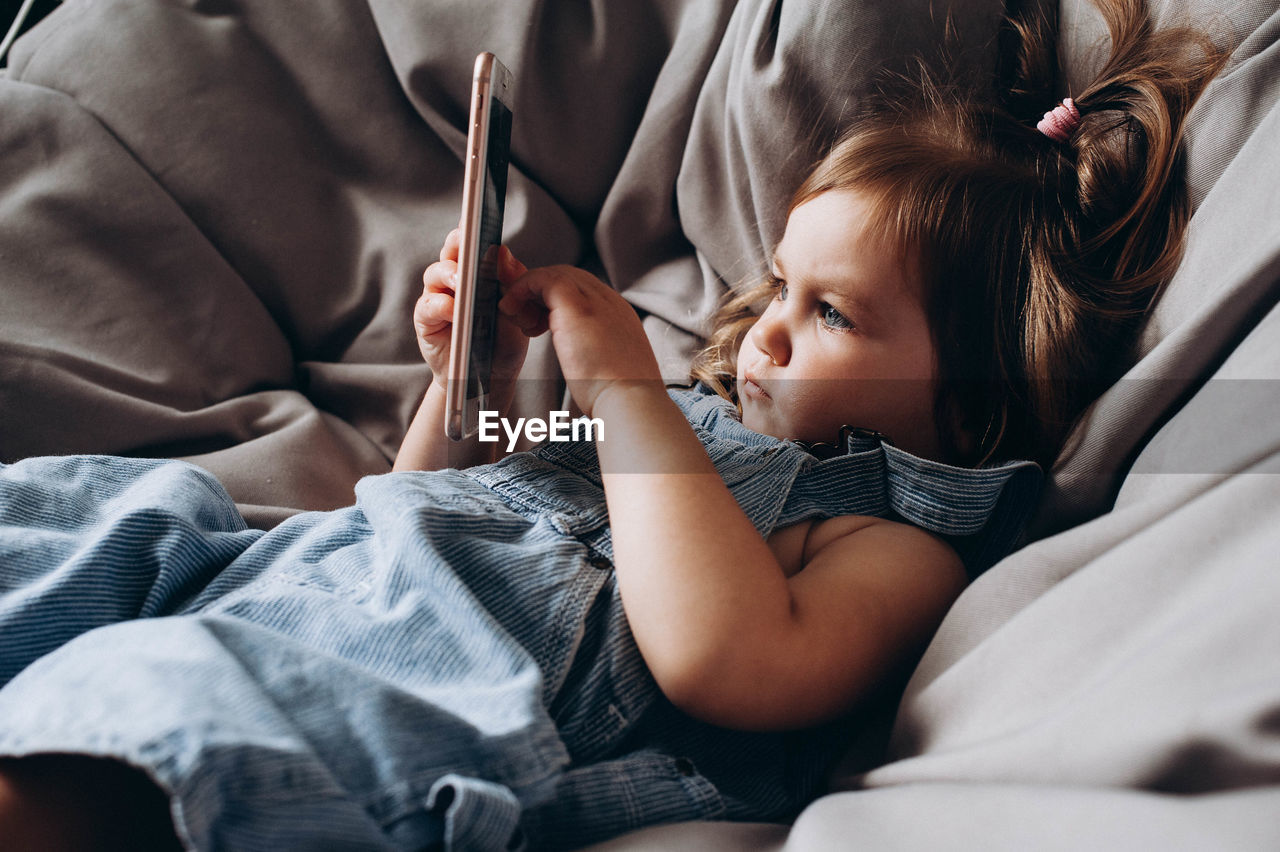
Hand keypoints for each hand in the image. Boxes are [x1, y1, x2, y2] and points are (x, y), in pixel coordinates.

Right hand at [413, 229, 530, 388]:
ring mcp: (439, 298)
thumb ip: (511, 282)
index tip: (476, 218)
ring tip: (462, 281)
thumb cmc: (503, 341)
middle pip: (451, 251)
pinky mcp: (426, 320)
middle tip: (465, 242)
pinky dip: (441, 305)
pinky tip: (453, 309)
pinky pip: (428, 306)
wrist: (489, 378)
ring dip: (449, 273)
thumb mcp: (518, 311)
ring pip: (436, 273)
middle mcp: (456, 279)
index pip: (474, 244)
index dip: (473, 230)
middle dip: (457, 243)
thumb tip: (502, 251)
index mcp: (479, 272)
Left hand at [500, 265, 662, 415]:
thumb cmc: (619, 396)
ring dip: (528, 292)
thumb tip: (585, 362)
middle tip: (526, 318)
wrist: (631, 401)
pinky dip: (521, 291)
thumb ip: (597, 354)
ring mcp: (594, 301)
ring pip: (553, 275)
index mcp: (618, 315)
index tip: (540, 321)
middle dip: (540, 293)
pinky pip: (541, 281)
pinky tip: (513, 311)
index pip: (582, 289)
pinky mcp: (575, 307)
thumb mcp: (611, 368)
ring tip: (520, 320)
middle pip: (567, 276)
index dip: (555, 299)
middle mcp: (608, 302)